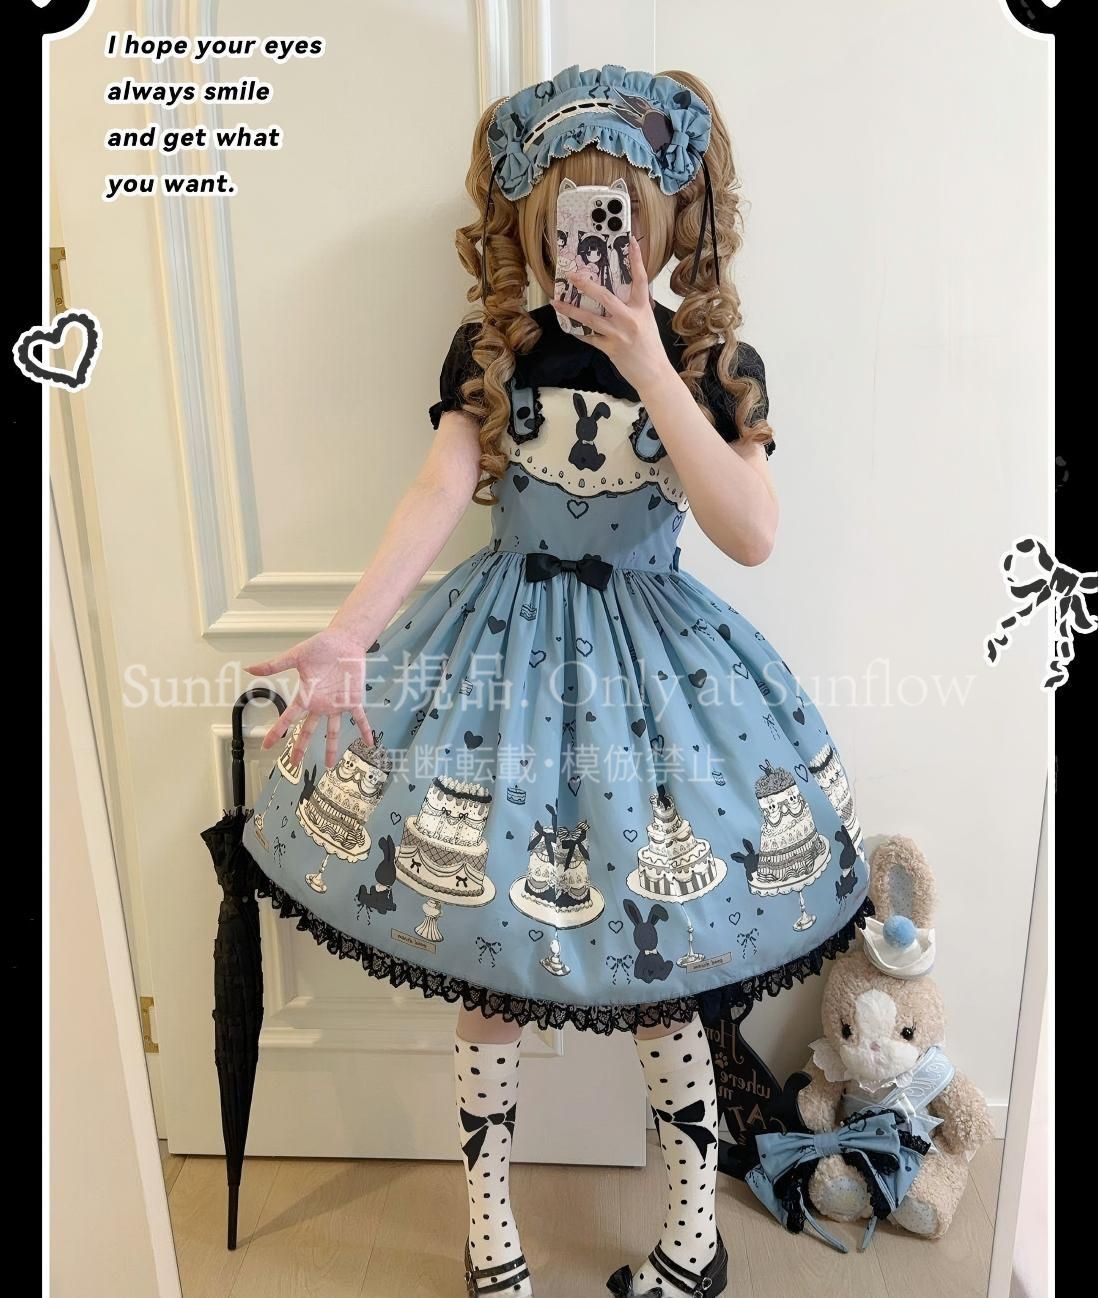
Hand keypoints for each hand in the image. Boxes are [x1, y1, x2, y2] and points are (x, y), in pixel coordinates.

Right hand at [246, 627, 373, 768]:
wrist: (343, 640)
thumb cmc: (320, 646)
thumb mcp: (295, 656)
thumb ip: (274, 665)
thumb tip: (250, 668)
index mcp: (306, 696)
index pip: (288, 717)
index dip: (277, 731)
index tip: (267, 744)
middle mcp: (320, 704)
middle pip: (308, 731)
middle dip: (301, 747)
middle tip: (294, 764)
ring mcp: (337, 704)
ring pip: (333, 730)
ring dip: (331, 747)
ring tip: (329, 765)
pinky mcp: (353, 699)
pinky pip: (360, 718)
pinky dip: (365, 730)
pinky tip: (369, 743)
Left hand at [555, 234, 676, 395]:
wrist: (653, 373)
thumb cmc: (650, 347)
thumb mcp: (647, 321)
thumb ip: (636, 307)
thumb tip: (627, 293)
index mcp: (642, 309)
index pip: (640, 279)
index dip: (636, 260)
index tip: (632, 242)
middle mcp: (630, 319)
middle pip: (605, 297)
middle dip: (586, 285)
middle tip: (573, 276)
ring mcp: (618, 334)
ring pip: (590, 318)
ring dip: (571, 310)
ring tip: (557, 303)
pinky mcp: (610, 348)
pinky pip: (589, 337)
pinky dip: (579, 332)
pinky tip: (568, 326)